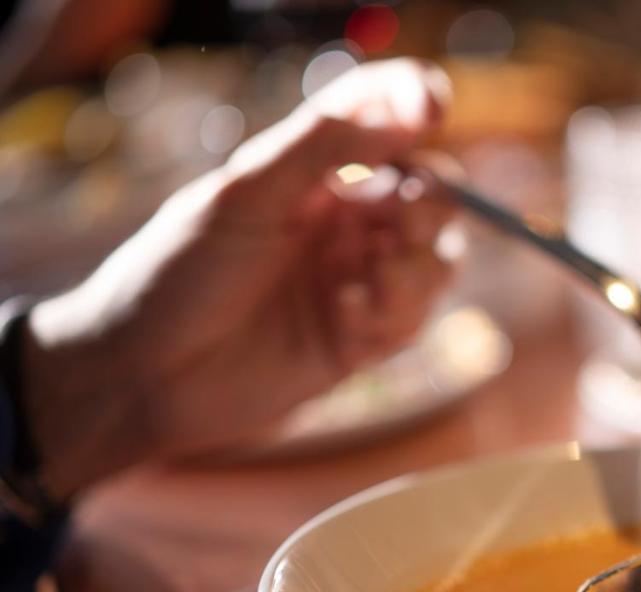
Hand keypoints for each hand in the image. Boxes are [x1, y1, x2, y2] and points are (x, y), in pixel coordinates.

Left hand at [21, 59, 456, 499]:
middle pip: (431, 201)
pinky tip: (343, 316)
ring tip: (372, 281)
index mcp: (317, 175)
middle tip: (401, 223)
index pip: (391, 127)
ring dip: (417, 269)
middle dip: (430, 207)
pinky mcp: (360, 343)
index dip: (420, 110)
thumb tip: (405, 111)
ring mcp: (356, 283)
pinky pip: (411, 322)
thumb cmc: (179, 271)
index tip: (430, 114)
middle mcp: (345, 225)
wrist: (145, 374)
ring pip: (436, 263)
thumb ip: (323, 146)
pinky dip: (391, 314)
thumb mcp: (245, 193)